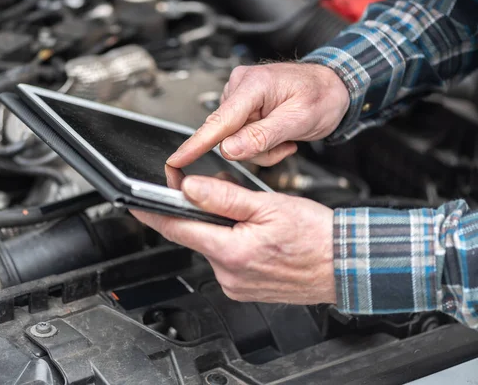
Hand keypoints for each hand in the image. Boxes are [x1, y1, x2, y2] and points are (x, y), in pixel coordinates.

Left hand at [131, 176, 335, 304]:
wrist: (346, 265)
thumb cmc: (315, 236)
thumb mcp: (268, 206)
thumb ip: (224, 197)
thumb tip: (190, 188)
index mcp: (231, 252)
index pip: (177, 229)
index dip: (152, 213)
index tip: (133, 202)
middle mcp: (229, 274)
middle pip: (196, 237)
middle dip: (200, 215)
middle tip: (219, 194)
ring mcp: (237, 285)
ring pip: (213, 248)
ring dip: (220, 230)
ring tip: (250, 217)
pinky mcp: (246, 290)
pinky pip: (227, 262)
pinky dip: (232, 245)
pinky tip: (254, 236)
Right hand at [166, 63, 349, 167]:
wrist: (333, 86)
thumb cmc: (322, 95)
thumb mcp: (298, 120)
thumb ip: (262, 136)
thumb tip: (229, 149)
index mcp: (253, 85)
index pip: (219, 121)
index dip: (196, 144)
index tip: (176, 160)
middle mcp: (240, 87)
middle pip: (227, 135)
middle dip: (254, 148)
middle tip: (284, 144)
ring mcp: (239, 97)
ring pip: (234, 140)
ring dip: (259, 148)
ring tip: (284, 137)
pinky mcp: (242, 107)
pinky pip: (240, 136)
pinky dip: (259, 143)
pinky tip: (277, 133)